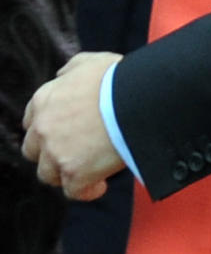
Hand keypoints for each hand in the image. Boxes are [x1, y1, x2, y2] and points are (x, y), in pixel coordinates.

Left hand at [22, 51, 124, 199]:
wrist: (136, 100)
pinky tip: (100, 185)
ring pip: (48, 174)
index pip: (32, 123)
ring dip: (65, 174)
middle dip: (50, 154)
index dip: (47, 130)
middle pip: (34, 151)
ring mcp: (56, 152)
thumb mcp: (89, 62)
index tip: (63, 134)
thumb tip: (63, 76)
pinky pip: (73, 191)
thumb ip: (70, 71)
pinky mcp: (74, 173)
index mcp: (44, 100)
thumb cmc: (118, 79)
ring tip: (88, 171)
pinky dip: (87, 191)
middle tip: (74, 153)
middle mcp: (43, 128)